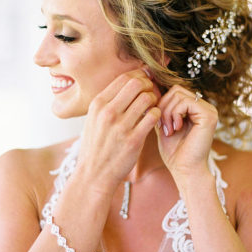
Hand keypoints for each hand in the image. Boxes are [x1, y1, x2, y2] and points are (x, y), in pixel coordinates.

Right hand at [76, 69, 160, 192]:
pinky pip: (153, 116)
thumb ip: (108, 102)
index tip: (145, 81)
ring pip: (147, 98)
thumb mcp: (93, 120)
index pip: (123, 78)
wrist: (93, 175)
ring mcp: (121, 126)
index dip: (139, 76)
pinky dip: (157, 114)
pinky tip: (154, 119)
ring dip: (154, 99)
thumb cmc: (96, 147)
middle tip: (152, 92)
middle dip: (148, 85)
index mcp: (98, 104)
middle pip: (137, 83)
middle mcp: (108, 112)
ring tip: (153, 107)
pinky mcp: (134, 140)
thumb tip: (126, 84)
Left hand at [156, 85, 217, 183]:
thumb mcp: (163, 125)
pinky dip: (175, 114)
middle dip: (163, 107)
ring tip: (168, 130)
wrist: (185, 170)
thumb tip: (147, 92)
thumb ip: (160, 109)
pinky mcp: (209, 115)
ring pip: (178, 94)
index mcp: (196, 108)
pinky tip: (175, 129)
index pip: (174, 91)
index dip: (161, 103)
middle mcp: (205, 107)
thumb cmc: (174, 153)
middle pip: (176, 90)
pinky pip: (186, 102)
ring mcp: (209, 110)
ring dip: (167, 112)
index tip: (158, 122)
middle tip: (162, 127)